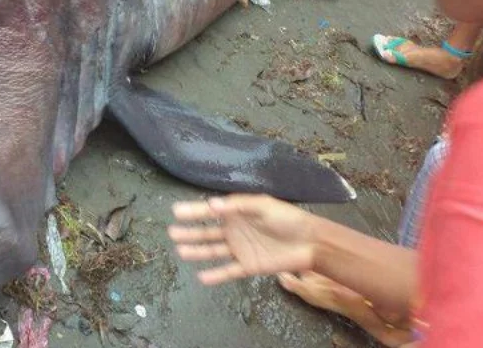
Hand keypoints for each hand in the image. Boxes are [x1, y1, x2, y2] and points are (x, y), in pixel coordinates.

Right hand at [167, 194, 317, 284]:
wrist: (311, 242)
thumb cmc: (288, 219)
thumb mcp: (263, 205)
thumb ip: (237, 206)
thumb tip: (212, 205)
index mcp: (237, 213)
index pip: (211, 212)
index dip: (193, 212)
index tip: (176, 212)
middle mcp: (235, 231)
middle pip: (207, 232)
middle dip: (189, 232)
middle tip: (172, 232)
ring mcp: (240, 249)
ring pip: (213, 251)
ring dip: (196, 251)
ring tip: (180, 251)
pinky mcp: (248, 266)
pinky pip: (228, 271)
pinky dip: (215, 275)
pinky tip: (201, 277)